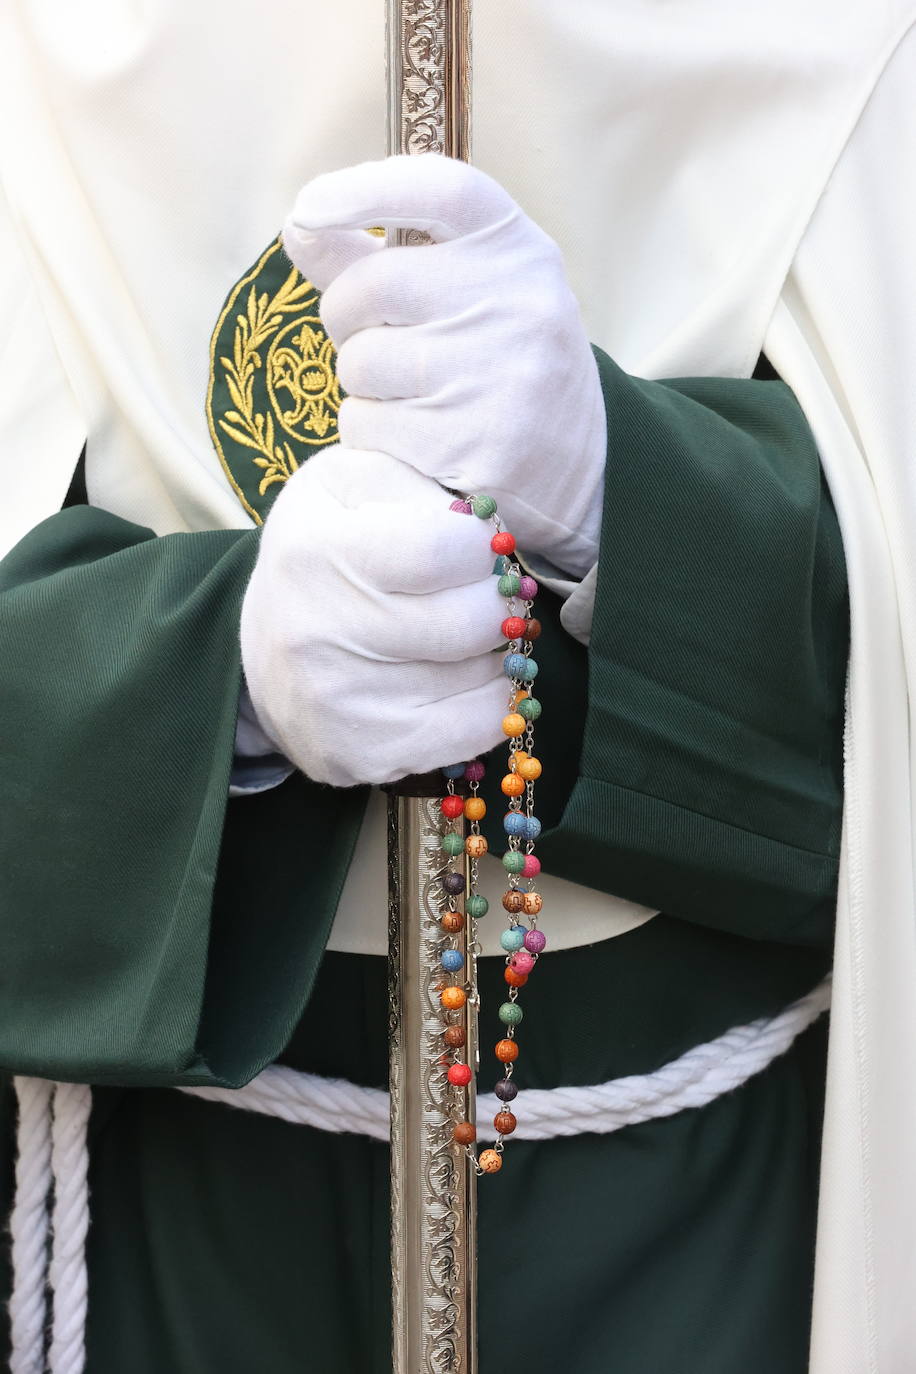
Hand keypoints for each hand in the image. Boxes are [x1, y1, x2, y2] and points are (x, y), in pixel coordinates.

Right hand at [239, 446, 507, 786]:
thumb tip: (484, 524)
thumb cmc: (324, 552)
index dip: (481, 548)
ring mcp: (341, 702)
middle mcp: (322, 632)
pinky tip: (467, 680)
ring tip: (461, 637)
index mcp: (319, 551)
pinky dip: (490, 702)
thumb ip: (415, 481)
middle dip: (496, 602)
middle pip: (475, 621)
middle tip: (482, 595)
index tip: (472, 548)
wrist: (261, 649)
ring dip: (494, 654)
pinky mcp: (361, 754)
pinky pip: (473, 731)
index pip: (448, 550)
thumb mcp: (350, 485)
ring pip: (483, 677)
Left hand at [283, 155, 606, 578]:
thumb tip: (299, 225)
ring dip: (361, 386)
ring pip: (358, 364)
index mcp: (519, 252)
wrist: (575, 467)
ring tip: (411, 397)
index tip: (309, 209)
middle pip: (369, 287)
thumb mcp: (467, 293)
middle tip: (376, 341)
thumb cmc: (501, 363)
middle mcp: (516, 304)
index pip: (440, 188)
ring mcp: (497, 377)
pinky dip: (371, 435)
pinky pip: (365, 426)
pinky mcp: (471, 445)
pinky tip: (416, 440)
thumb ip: (383, 257)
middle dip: (346, 318)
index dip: (363, 189)